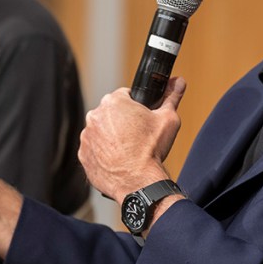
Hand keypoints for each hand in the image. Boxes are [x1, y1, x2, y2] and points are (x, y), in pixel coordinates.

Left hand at [79, 76, 186, 201]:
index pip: (125, 95)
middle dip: (122, 120)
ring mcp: (86, 136)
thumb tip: (179, 81)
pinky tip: (118, 159)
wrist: (138, 182)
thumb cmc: (152, 149)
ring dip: (111, 136)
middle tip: (137, 135)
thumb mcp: (168, 119)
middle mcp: (95, 115)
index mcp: (114, 101)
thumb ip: (172, 96)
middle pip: (111, 112)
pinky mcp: (83, 155)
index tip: (142, 118)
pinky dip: (103, 153)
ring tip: (128, 149)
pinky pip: (94, 149)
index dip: (136, 106)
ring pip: (101, 131)